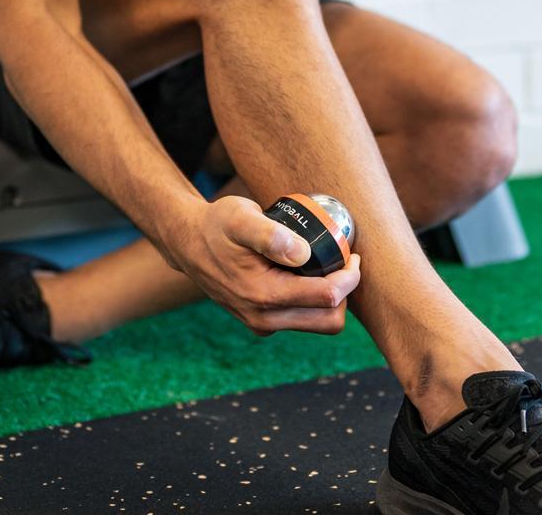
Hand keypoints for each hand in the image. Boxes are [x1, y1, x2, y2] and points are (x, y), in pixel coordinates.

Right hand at [172, 195, 361, 336]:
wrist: (188, 243)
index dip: (349, 277)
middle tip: (345, 260)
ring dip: (331, 298)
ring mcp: (263, 324)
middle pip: (329, 321)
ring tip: (329, 264)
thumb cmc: (217, 225)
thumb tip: (303, 252)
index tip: (352, 253)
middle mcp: (264, 318)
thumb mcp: (240, 218)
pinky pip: (302, 319)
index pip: (327, 298)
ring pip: (318, 324)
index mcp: (264, 296)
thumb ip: (270, 235)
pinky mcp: (262, 322)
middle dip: (345, 293)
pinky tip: (308, 272)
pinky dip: (314, 301)